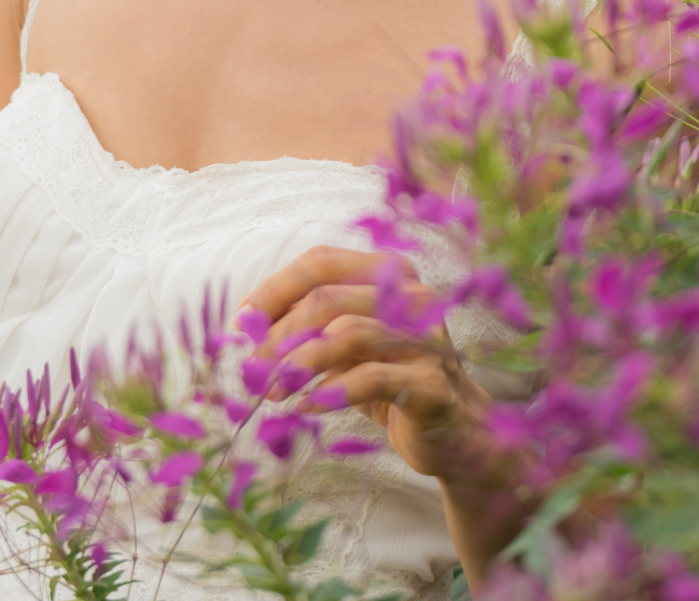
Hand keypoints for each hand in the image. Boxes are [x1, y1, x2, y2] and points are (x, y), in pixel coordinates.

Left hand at [238, 246, 507, 493]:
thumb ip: (310, 328)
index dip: (273, 289)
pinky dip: (330, 392)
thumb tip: (247, 324)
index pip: (320, 262)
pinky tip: (309, 407)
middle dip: (279, 334)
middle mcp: (411, 296)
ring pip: (346, 334)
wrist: (457, 435)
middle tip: (254, 369)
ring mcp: (425, 339)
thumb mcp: (349, 348)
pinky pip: (371, 379)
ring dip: (298, 365)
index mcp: (389, 273)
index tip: (242, 322)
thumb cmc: (394, 382)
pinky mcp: (431, 383)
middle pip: (326, 298)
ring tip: (273, 391)